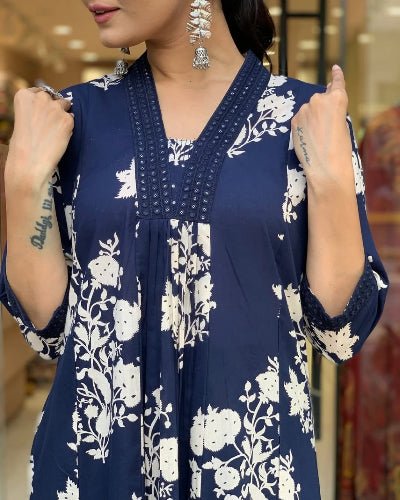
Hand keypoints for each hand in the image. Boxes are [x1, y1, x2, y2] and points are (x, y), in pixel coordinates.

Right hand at [5, 87, 73, 191]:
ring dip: (63, 115)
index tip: (41, 114)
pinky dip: (69, 127)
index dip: (42, 104)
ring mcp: (56, 108)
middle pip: (53, 97)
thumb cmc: (22, 146)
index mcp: (24, 95)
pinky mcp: (68, 120)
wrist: (30, 163)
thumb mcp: (22, 120)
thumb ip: (34, 110)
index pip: (38, 91)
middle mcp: (40, 97)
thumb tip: (49, 110)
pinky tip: (61, 138)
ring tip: (56, 132)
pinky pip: (72, 119)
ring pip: (65, 106)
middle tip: (50, 125)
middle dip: (54, 107)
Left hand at [291, 65, 353, 190]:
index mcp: (337, 99)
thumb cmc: (339, 149)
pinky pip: (300, 119)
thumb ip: (335, 111)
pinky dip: (303, 126)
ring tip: (317, 137)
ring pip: (308, 110)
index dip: (336, 76)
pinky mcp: (294, 120)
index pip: (337, 83)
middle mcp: (319, 99)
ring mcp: (304, 109)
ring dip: (311, 119)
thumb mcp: (343, 124)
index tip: (334, 68)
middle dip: (322, 109)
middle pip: (320, 99)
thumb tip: (325, 108)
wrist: (324, 166)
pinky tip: (308, 139)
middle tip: (326, 128)